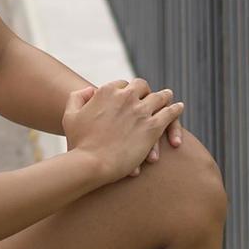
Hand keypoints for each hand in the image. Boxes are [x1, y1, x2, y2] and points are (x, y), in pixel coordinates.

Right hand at [63, 78, 186, 179]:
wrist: (91, 163)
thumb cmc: (78, 143)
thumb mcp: (70, 115)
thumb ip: (78, 97)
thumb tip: (90, 89)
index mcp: (107, 91)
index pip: (122, 84)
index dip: (125, 90)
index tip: (128, 97)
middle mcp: (126, 96)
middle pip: (141, 86)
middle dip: (145, 90)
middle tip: (149, 95)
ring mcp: (141, 111)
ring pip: (159, 97)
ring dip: (164, 96)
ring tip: (168, 97)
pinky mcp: (152, 127)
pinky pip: (170, 113)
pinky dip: (175, 109)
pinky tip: (179, 108)